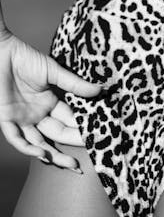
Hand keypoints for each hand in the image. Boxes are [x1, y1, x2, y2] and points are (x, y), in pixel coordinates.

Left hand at [0, 29, 103, 172]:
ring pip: (39, 143)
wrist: (1, 51)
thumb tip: (99, 90)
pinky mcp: (7, 119)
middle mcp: (38, 113)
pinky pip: (17, 139)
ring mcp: (23, 118)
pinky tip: (43, 154)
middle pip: (58, 134)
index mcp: (50, 102)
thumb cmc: (25, 58)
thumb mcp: (54, 71)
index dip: (83, 127)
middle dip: (73, 144)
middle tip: (91, 151)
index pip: (70, 119)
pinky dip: (29, 148)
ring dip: (55, 155)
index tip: (100, 134)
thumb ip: (75, 84)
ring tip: (72, 164)